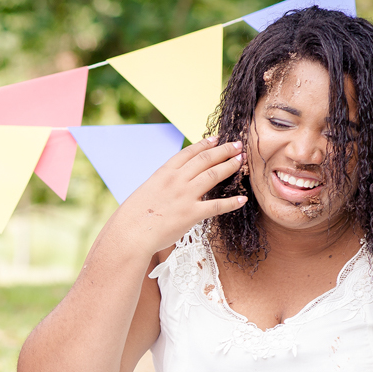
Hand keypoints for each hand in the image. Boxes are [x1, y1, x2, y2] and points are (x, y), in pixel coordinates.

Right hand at [102, 137, 247, 259]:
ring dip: (230, 166)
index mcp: (164, 173)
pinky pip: (216, 206)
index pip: (188, 153)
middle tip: (237, 145)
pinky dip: (231, 202)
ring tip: (241, 161)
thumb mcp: (146, 191)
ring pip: (213, 175)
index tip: (216, 139)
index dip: (205, 144)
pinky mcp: (191, 214)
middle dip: (223, 150)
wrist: (130, 233)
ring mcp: (185, 196)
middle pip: (205, 159)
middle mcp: (177, 180)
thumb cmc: (133, 216)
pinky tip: (242, 199)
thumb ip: (161, 186)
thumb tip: (170, 188)